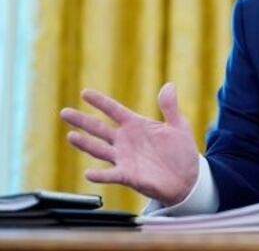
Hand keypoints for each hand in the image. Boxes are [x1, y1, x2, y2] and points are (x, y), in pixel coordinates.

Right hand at [60, 83, 198, 205]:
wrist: (187, 178)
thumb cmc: (181, 150)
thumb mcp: (179, 126)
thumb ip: (170, 107)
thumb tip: (170, 85)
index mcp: (136, 125)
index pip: (114, 110)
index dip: (100, 102)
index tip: (85, 92)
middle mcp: (125, 141)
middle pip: (99, 128)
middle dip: (82, 120)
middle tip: (64, 112)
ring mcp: (124, 158)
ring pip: (99, 149)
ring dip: (85, 144)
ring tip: (71, 136)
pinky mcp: (127, 175)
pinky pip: (110, 175)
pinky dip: (100, 175)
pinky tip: (89, 173)